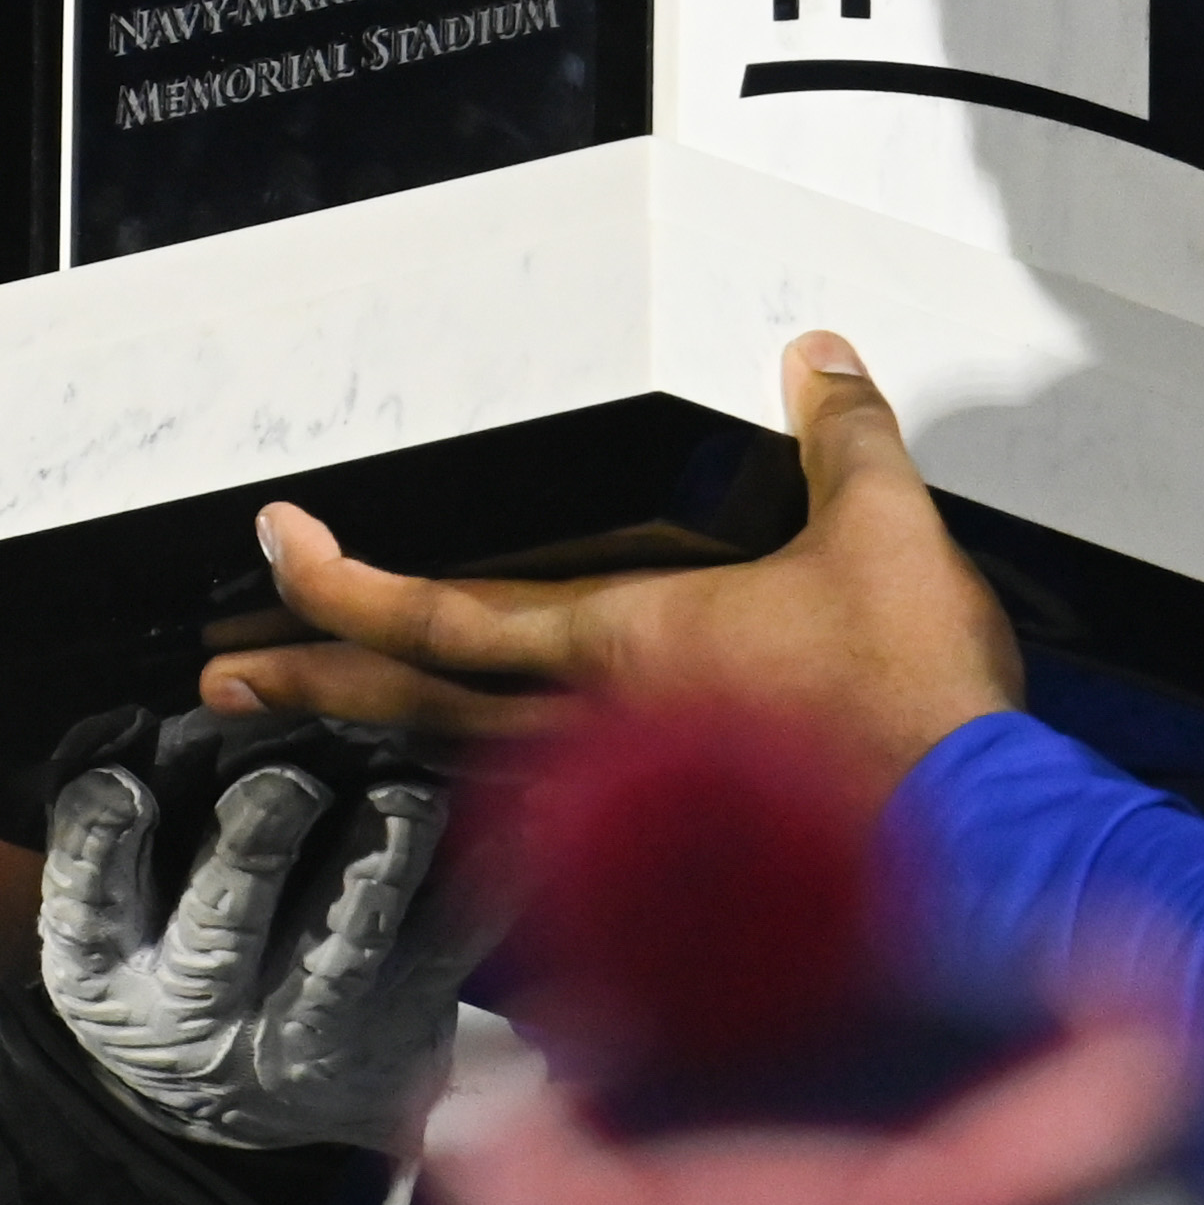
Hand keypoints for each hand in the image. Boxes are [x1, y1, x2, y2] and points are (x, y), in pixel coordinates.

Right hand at [37, 747, 468, 1149]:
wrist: (243, 1101)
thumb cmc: (166, 956)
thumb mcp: (106, 913)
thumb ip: (105, 823)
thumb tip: (126, 724)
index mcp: (107, 971)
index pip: (86, 899)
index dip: (100, 841)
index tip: (126, 783)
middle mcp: (201, 1013)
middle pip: (222, 928)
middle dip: (256, 850)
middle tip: (285, 782)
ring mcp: (305, 1034)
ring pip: (344, 950)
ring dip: (377, 870)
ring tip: (406, 796)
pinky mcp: (397, 1037)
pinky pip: (443, 956)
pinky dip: (477, 892)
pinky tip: (504, 826)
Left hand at [199, 333, 1027, 779]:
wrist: (982, 849)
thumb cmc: (921, 707)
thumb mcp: (886, 532)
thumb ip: (843, 436)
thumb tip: (815, 353)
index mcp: (623, 640)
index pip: (444, 615)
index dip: (346, 582)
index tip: (277, 546)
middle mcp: (599, 724)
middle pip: (417, 707)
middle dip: (310, 683)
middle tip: (220, 677)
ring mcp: (632, 797)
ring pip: (468, 762)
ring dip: (379, 733)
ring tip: (307, 712)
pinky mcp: (677, 851)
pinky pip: (546, 810)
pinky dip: (480, 782)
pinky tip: (468, 778)